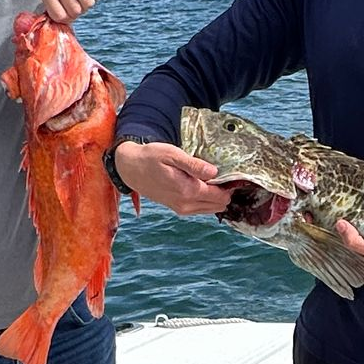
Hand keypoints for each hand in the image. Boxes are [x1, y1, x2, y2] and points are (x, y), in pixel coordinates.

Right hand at [113, 139, 233, 215]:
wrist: (131, 169)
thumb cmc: (151, 157)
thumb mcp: (172, 154)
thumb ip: (194, 165)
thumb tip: (214, 172)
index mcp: (187, 191)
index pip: (220, 195)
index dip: (229, 185)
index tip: (232, 174)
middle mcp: (186, 204)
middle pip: (219, 205)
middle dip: (225, 192)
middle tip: (225, 175)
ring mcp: (183, 209)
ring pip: (211, 209)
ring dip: (217, 197)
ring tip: (215, 179)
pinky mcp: (179, 209)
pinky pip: (201, 208)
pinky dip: (208, 200)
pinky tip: (205, 186)